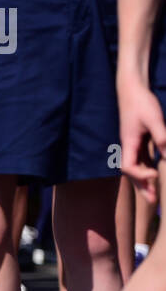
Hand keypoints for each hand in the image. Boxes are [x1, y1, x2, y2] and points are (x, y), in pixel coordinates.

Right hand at [117, 75, 165, 201]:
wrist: (131, 89)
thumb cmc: (141, 103)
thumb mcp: (154, 120)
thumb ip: (161, 138)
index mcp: (129, 143)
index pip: (129, 166)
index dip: (140, 174)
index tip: (155, 175)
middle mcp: (128, 146)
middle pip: (131, 172)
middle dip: (141, 187)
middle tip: (153, 201)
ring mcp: (133, 144)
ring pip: (136, 168)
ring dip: (144, 182)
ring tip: (153, 195)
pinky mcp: (138, 140)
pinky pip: (141, 160)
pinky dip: (146, 170)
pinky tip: (155, 175)